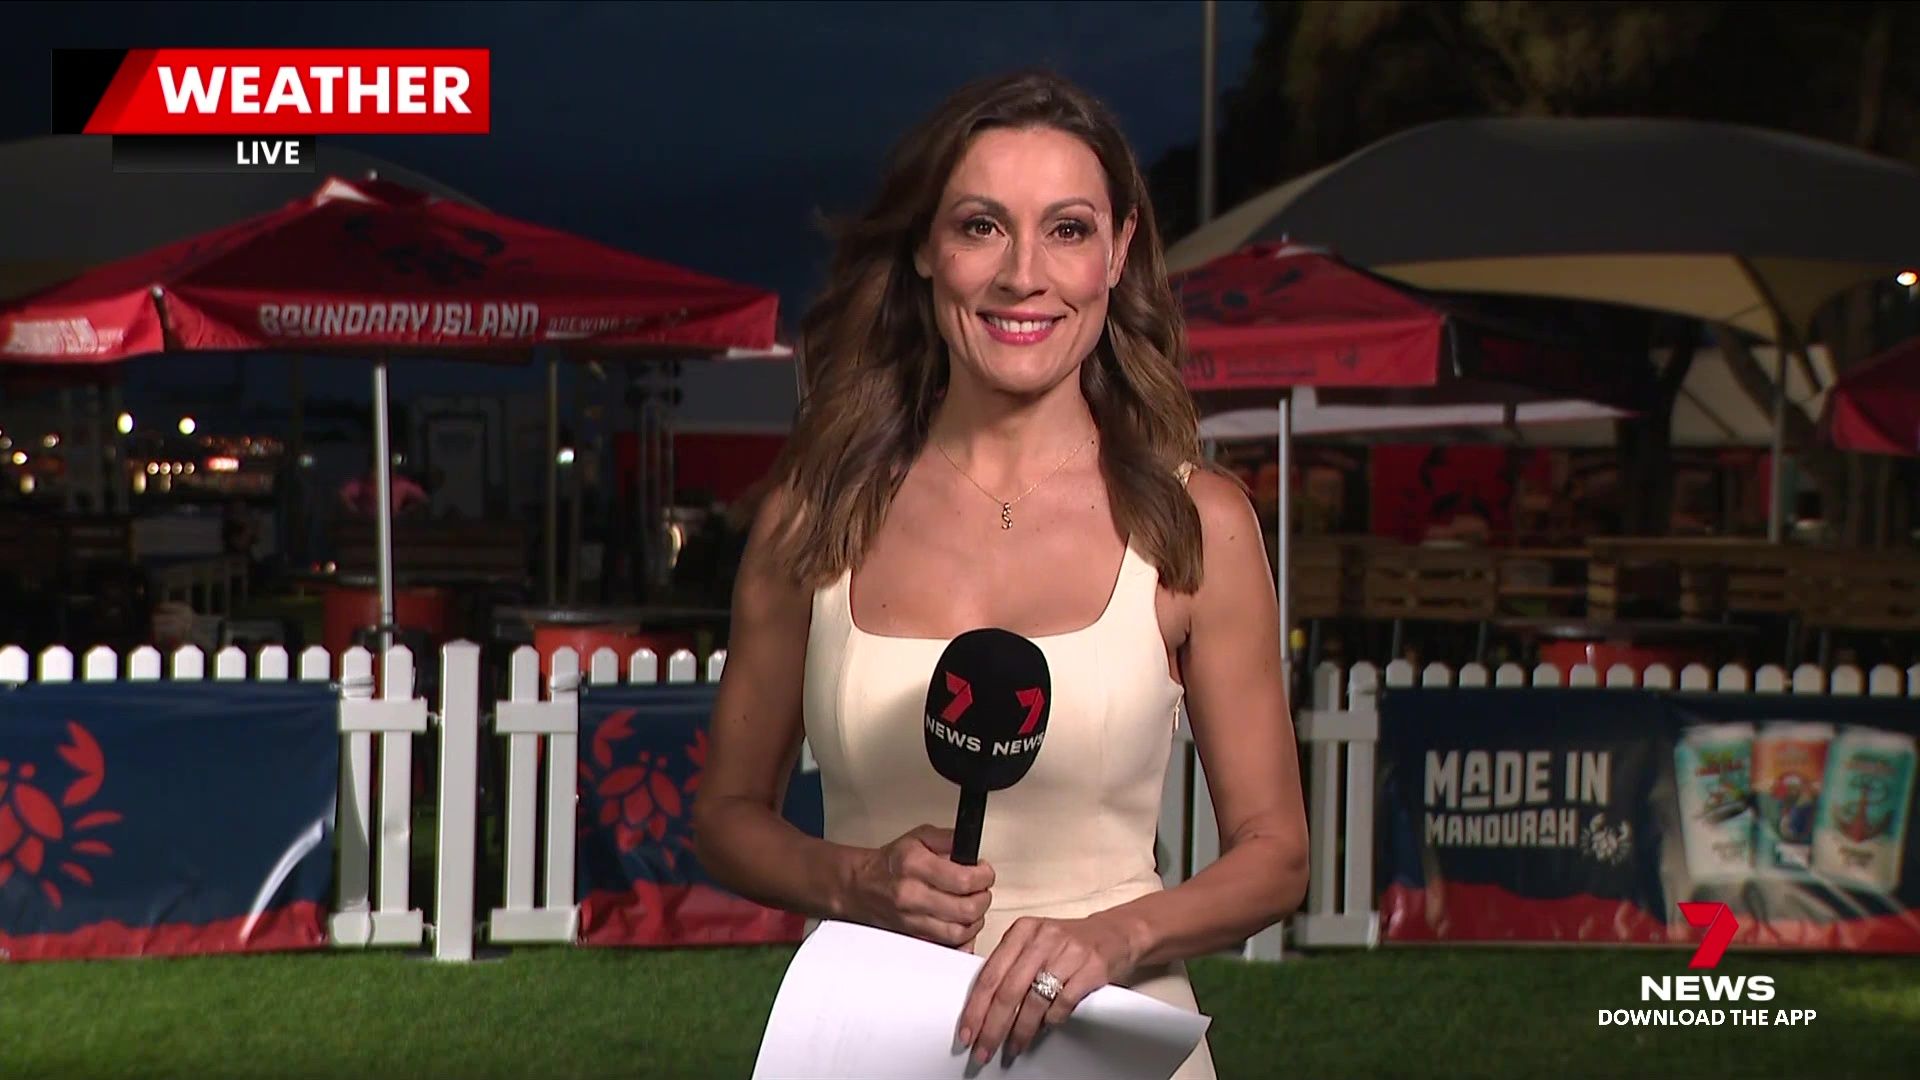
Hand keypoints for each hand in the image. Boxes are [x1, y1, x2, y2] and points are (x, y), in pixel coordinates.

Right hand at [846, 825, 993, 948]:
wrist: (861, 886)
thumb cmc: (891, 863)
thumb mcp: (920, 837)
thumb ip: (949, 839)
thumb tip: (973, 847)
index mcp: (915, 866)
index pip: (964, 879)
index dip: (984, 876)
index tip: (984, 873)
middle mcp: (912, 896)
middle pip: (967, 909)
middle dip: (983, 899)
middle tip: (981, 891)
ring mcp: (912, 921)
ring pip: (960, 932)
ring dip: (975, 920)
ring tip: (971, 907)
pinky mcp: (913, 938)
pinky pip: (947, 946)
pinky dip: (962, 938)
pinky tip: (961, 924)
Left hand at [958, 914, 1137, 1064]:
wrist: (1115, 933)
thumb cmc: (1068, 943)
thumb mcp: (1035, 943)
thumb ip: (1010, 965)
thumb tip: (983, 1008)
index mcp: (1022, 930)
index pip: (990, 974)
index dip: (976, 1008)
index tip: (968, 1032)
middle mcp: (1042, 938)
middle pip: (1008, 991)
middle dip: (993, 1026)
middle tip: (984, 1049)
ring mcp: (1068, 952)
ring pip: (1034, 1001)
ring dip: (1020, 1031)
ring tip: (1013, 1047)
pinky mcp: (1091, 968)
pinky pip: (1063, 1003)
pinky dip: (1051, 1021)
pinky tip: (1046, 1028)